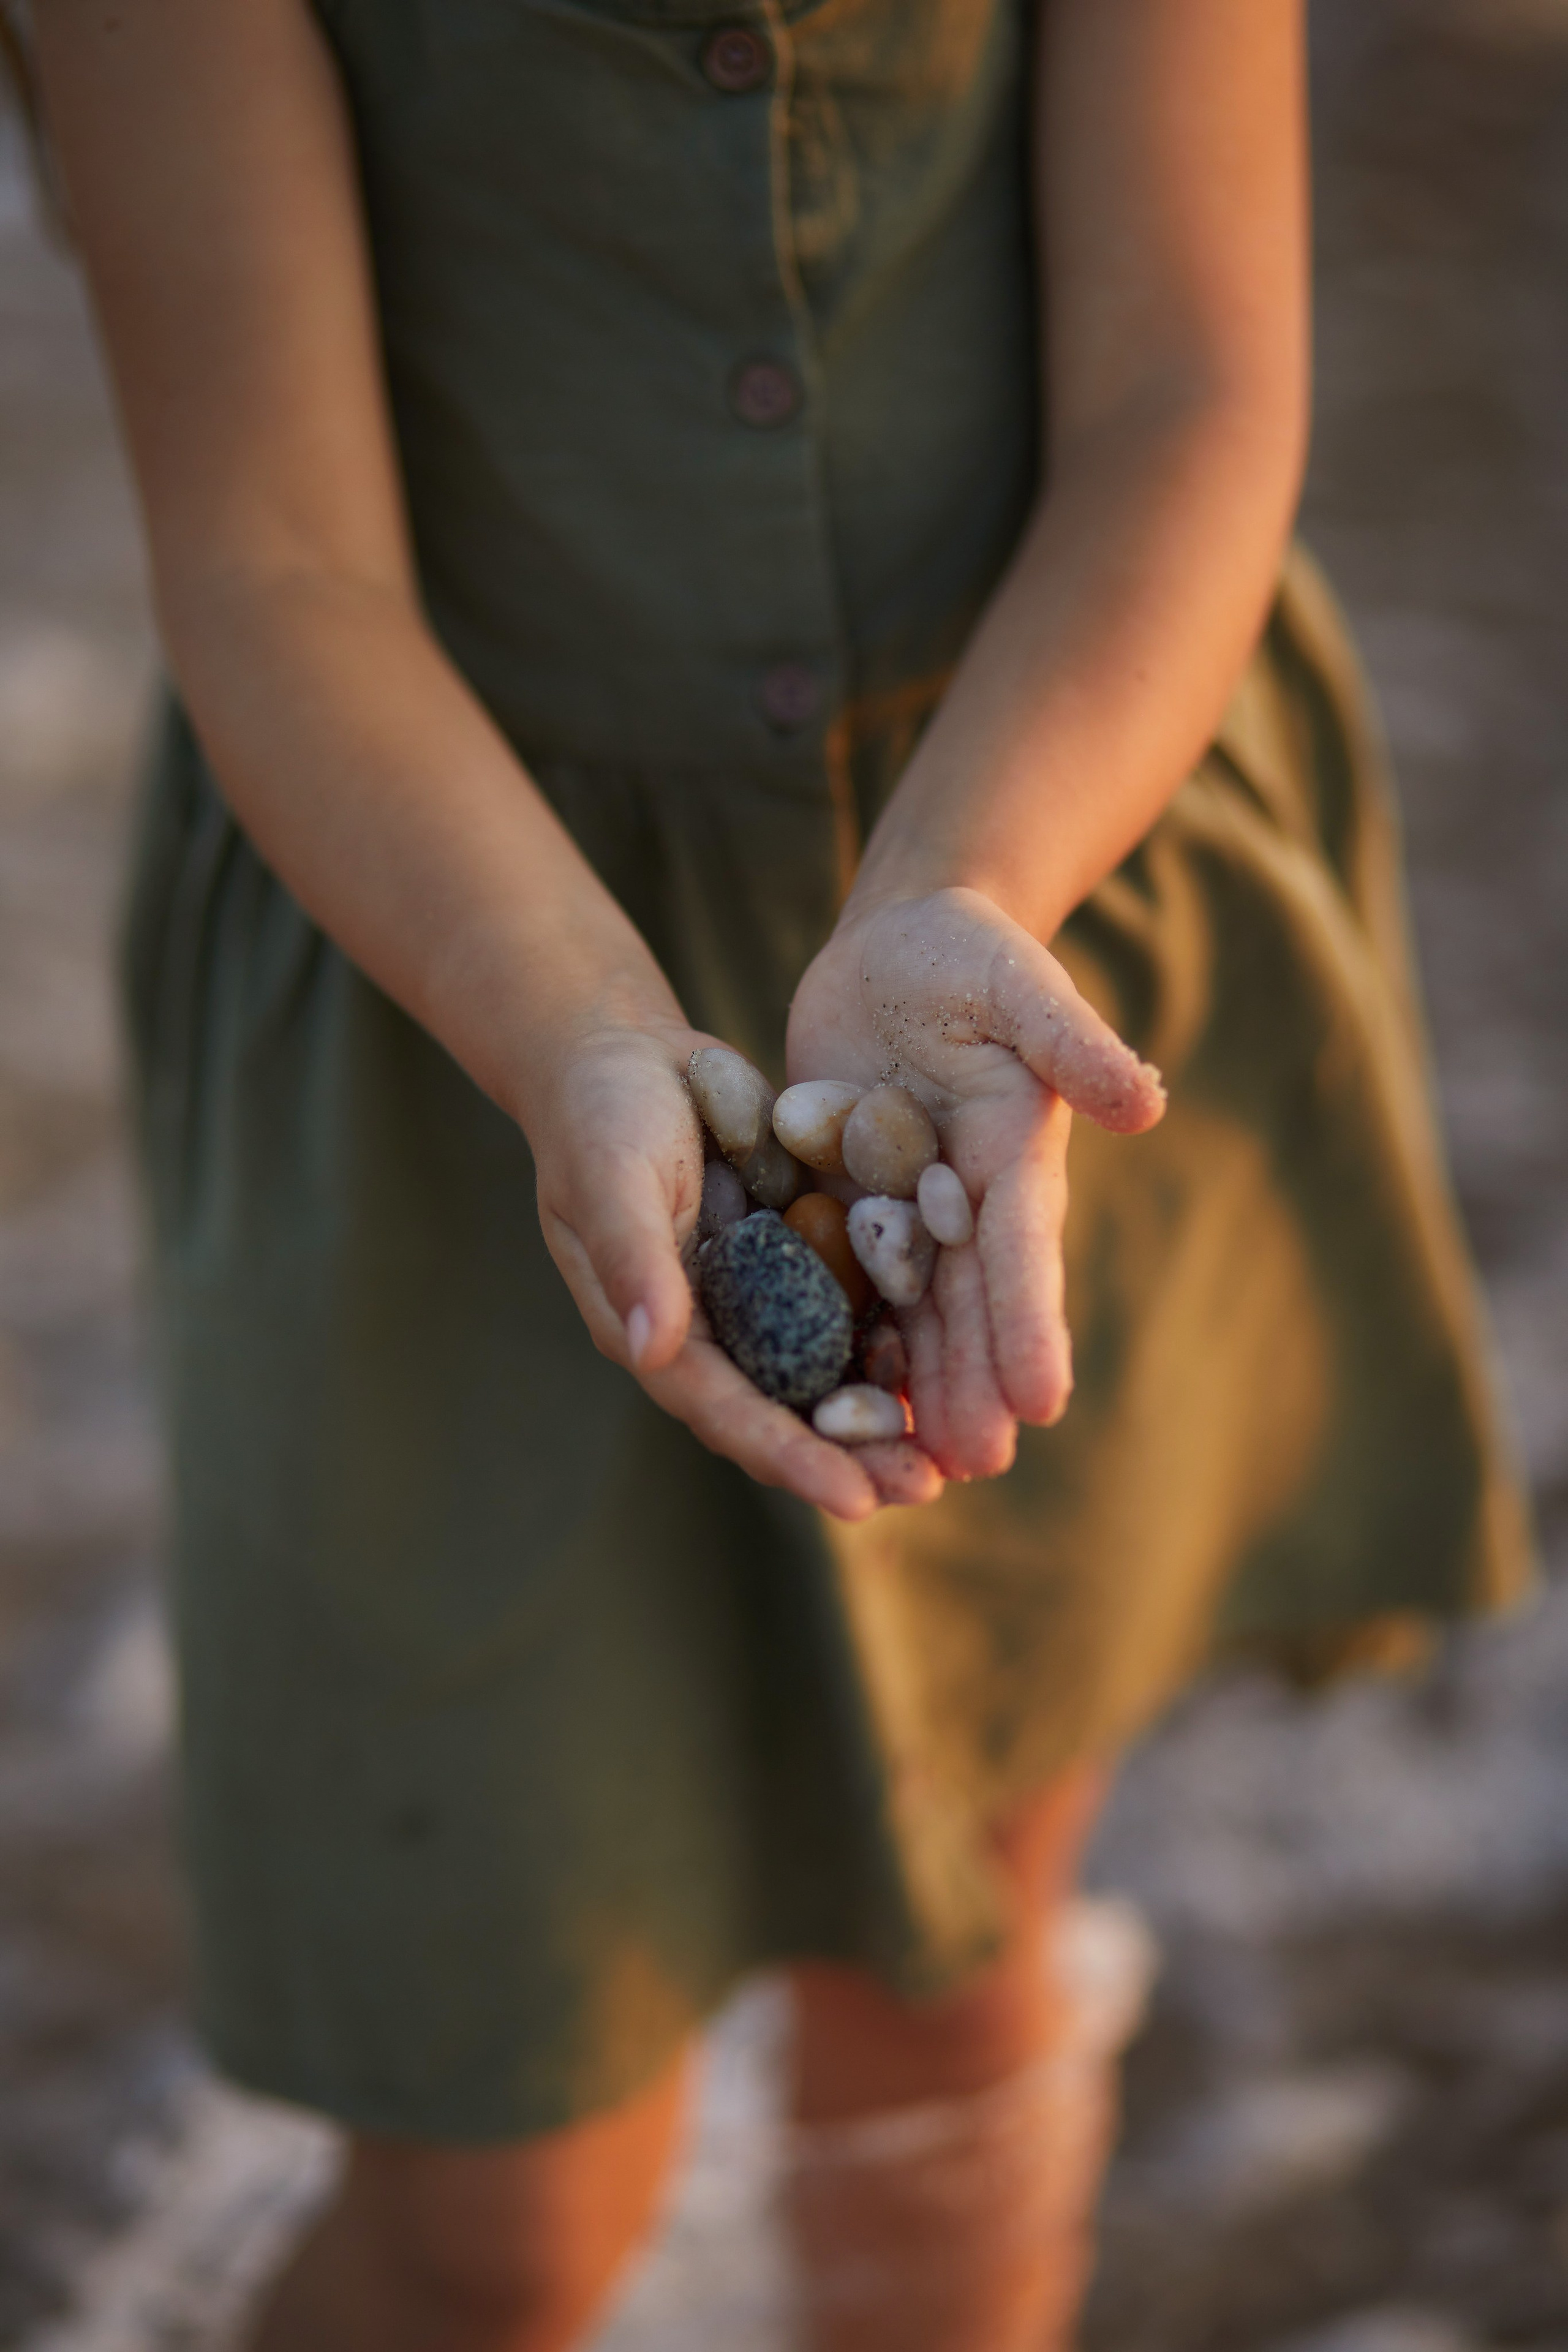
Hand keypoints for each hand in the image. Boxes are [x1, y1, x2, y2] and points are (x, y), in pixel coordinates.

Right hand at [528, 1014, 938, 1520]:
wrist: (618, 1052)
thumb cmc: (598, 1113)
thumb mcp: (610, 1174)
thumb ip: (632, 1258)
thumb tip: (653, 1348)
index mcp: (656, 1327)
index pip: (725, 1410)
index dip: (789, 1457)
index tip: (855, 1500)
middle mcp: (708, 1329)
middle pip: (783, 1411)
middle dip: (850, 1457)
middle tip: (923, 1489)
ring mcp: (753, 1297)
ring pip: (822, 1374)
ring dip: (880, 1414)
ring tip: (945, 1454)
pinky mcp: (791, 1256)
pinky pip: (845, 1309)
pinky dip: (888, 1340)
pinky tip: (946, 1359)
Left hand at [787, 887, 1164, 1479]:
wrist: (897, 948)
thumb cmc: (968, 955)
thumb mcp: (1020, 984)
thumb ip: (1071, 1044)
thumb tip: (1145, 1104)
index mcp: (1013, 1156)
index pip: (1022, 1250)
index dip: (1029, 1323)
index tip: (1042, 1399)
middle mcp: (964, 1200)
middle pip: (968, 1303)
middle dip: (973, 1383)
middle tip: (974, 1464)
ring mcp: (903, 1210)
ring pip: (911, 1312)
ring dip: (916, 1385)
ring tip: (916, 1467)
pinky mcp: (843, 1203)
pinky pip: (842, 1280)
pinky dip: (845, 1339)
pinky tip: (828, 1405)